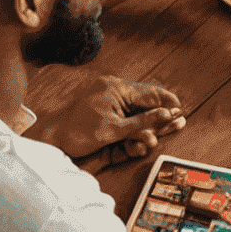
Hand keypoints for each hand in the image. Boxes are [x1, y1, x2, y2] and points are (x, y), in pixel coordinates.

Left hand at [30, 73, 184, 171]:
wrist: (50, 142)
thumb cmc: (77, 133)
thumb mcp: (115, 129)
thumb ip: (144, 121)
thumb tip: (169, 114)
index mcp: (116, 88)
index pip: (150, 92)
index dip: (167, 102)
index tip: (180, 111)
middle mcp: (114, 91)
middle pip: (145, 103)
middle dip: (158, 118)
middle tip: (175, 125)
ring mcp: (108, 101)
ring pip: (136, 113)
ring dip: (144, 128)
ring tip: (150, 141)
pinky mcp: (103, 112)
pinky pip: (124, 118)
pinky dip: (132, 129)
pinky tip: (136, 143)